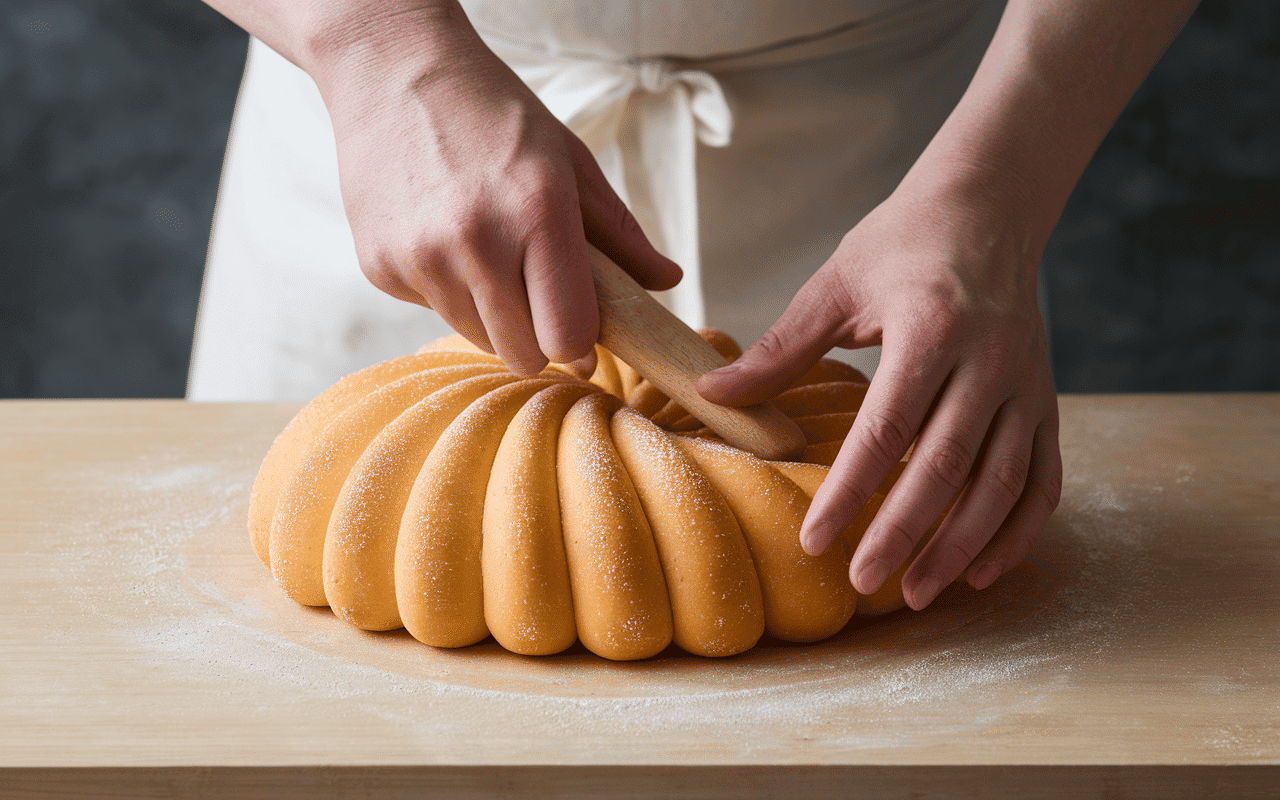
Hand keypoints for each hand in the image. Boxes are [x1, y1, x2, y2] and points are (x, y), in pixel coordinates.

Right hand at [313, 9, 679, 374]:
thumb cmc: (493, 115)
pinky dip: (447, 290)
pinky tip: (443, 236)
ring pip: (476, 338)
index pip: (567, 336)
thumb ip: (621, 234)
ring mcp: (420, 259)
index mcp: (536, 213)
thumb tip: (668, 283)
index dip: (581, 343)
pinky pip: (432, 310)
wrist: (392, 72)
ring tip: (489, 252)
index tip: (583, 332)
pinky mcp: (379, 267)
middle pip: (523, 354)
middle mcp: (475, 243)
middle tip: (538, 295)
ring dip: (493, 315)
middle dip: (539, 338)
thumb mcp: (570, 161)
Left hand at [697, 176, 1061, 608]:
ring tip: (918, 593)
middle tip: (861, 582)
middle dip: (904, 533)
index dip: (851, 491)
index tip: (814, 540)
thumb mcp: (835, 285)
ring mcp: (1027, 384)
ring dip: (962, 546)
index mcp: (932, 330)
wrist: (988, 207)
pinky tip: (983, 569)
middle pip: (947, 467)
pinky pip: (1042, 477)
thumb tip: (712, 394)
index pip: (886, 429)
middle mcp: (989, 361)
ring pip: (1002, 484)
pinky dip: (1019, 530)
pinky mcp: (1045, 400)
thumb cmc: (903, 242)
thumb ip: (780, 349)